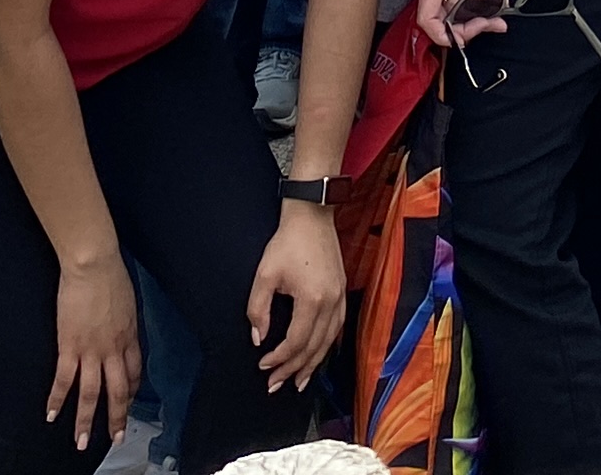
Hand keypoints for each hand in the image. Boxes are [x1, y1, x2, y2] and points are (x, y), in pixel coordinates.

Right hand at [49, 252, 140, 448]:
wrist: (94, 265)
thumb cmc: (111, 275)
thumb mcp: (128, 301)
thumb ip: (125, 322)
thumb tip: (123, 329)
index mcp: (130, 336)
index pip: (133, 373)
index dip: (131, 391)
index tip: (127, 402)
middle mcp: (114, 349)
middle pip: (117, 391)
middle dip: (116, 418)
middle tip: (114, 438)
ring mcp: (92, 350)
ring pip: (91, 394)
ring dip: (86, 420)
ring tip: (81, 441)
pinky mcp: (69, 346)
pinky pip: (63, 380)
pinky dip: (56, 399)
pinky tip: (50, 414)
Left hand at [251, 199, 347, 389]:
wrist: (311, 216)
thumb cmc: (287, 242)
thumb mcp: (265, 274)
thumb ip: (258, 309)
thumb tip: (258, 338)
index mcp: (313, 299)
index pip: (296, 342)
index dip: (279, 359)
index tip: (263, 366)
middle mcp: (331, 302)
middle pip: (314, 347)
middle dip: (293, 369)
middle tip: (276, 385)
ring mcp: (340, 297)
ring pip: (328, 342)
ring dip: (313, 364)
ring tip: (299, 382)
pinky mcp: (341, 292)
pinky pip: (336, 329)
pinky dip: (326, 347)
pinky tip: (317, 354)